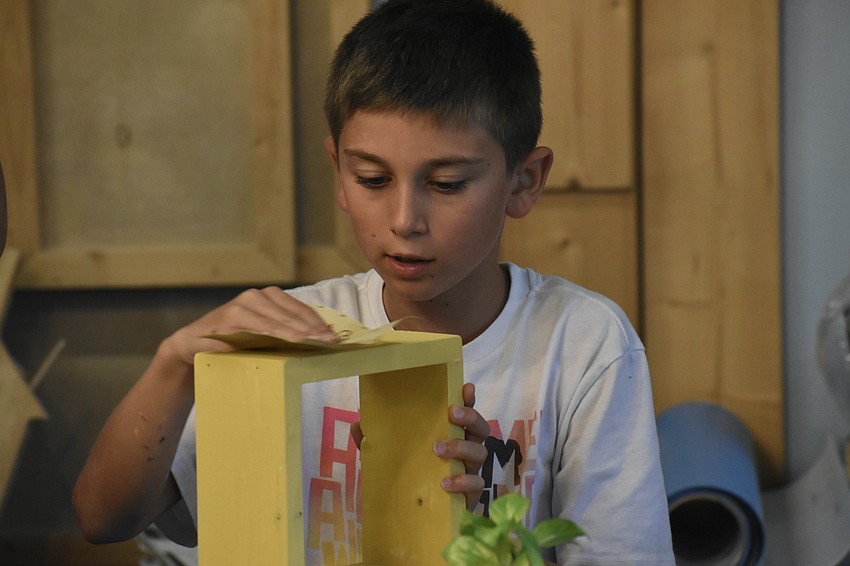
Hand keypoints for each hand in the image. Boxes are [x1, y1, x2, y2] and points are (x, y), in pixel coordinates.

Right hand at [163, 287, 337, 366]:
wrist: (192, 347)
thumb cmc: (233, 343)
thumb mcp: (261, 335)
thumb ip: (283, 332)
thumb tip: (320, 341)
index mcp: (268, 297)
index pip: (300, 310)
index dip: (319, 324)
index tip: (336, 337)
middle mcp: (257, 296)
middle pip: (293, 315)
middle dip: (314, 330)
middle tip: (331, 342)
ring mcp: (243, 304)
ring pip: (278, 322)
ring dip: (300, 334)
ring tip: (317, 344)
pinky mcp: (231, 317)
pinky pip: (260, 329)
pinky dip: (277, 336)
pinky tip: (291, 343)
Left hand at [349, 383, 489, 510]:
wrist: (418, 519)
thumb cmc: (411, 477)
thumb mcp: (390, 457)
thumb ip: (376, 441)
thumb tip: (357, 424)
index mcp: (450, 434)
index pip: (464, 412)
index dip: (468, 399)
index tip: (466, 388)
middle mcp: (465, 449)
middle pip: (480, 428)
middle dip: (469, 417)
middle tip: (452, 414)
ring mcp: (470, 470)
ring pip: (480, 452)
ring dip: (461, 447)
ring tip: (438, 449)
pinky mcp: (471, 494)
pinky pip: (476, 483)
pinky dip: (463, 481)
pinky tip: (445, 483)